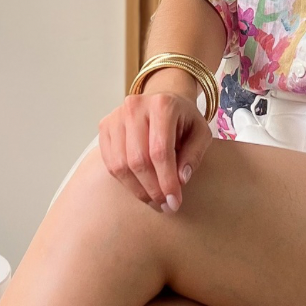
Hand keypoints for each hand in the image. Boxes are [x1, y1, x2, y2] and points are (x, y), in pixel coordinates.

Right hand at [98, 91, 211, 212]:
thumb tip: (181, 179)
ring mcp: (116, 116)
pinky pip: (110, 163)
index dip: (166, 180)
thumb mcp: (200, 133)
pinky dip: (125, 181)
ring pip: (121, 165)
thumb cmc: (183, 119)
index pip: (160, 150)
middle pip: (138, 160)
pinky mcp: (105, 127)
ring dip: (138, 189)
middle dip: (152, 189)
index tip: (174, 201)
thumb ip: (193, 155)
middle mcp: (135, 107)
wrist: (164, 101)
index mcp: (162, 105)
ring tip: (154, 200)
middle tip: (165, 205)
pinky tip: (140, 187)